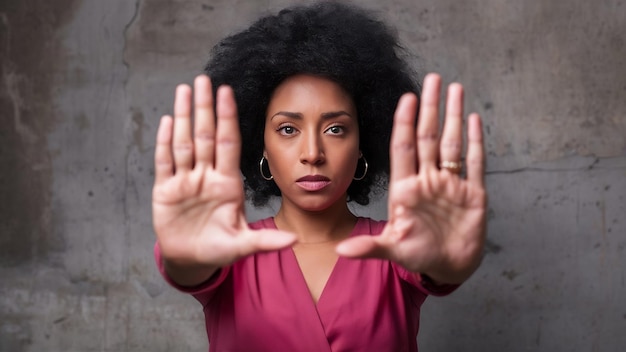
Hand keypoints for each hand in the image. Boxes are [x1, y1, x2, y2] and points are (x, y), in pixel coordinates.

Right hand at [152, 75, 295, 285]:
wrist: (191, 261)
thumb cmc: (219, 250)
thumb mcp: (243, 245)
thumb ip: (265, 241)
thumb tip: (294, 240)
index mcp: (227, 183)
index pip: (228, 143)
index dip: (227, 118)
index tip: (228, 93)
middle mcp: (206, 176)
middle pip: (205, 135)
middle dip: (205, 108)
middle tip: (205, 79)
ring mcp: (185, 181)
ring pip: (184, 142)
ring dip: (184, 116)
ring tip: (185, 90)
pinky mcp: (165, 191)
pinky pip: (164, 162)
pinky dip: (164, 142)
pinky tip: (168, 120)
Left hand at [336, 73, 486, 283]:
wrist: (448, 269)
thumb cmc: (418, 257)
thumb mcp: (393, 250)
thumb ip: (369, 247)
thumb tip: (340, 251)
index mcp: (406, 188)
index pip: (404, 148)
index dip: (404, 123)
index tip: (406, 98)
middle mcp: (428, 180)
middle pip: (428, 137)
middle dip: (430, 108)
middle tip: (432, 79)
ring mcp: (451, 184)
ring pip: (452, 143)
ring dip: (453, 116)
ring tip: (454, 89)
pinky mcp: (473, 193)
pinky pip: (474, 162)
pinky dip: (476, 141)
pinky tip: (474, 120)